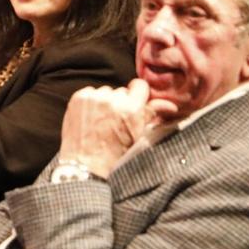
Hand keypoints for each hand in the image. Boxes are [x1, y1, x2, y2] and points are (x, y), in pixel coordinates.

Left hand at [57, 78, 177, 177]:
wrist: (87, 163)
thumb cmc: (115, 154)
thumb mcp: (139, 135)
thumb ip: (152, 115)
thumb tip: (170, 105)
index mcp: (131, 108)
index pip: (140, 85)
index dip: (139, 94)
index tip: (136, 103)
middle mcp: (112, 100)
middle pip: (122, 91)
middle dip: (122, 102)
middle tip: (118, 119)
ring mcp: (94, 98)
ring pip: (106, 92)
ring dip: (106, 101)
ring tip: (103, 120)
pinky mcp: (79, 98)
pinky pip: (90, 93)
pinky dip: (91, 102)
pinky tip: (92, 117)